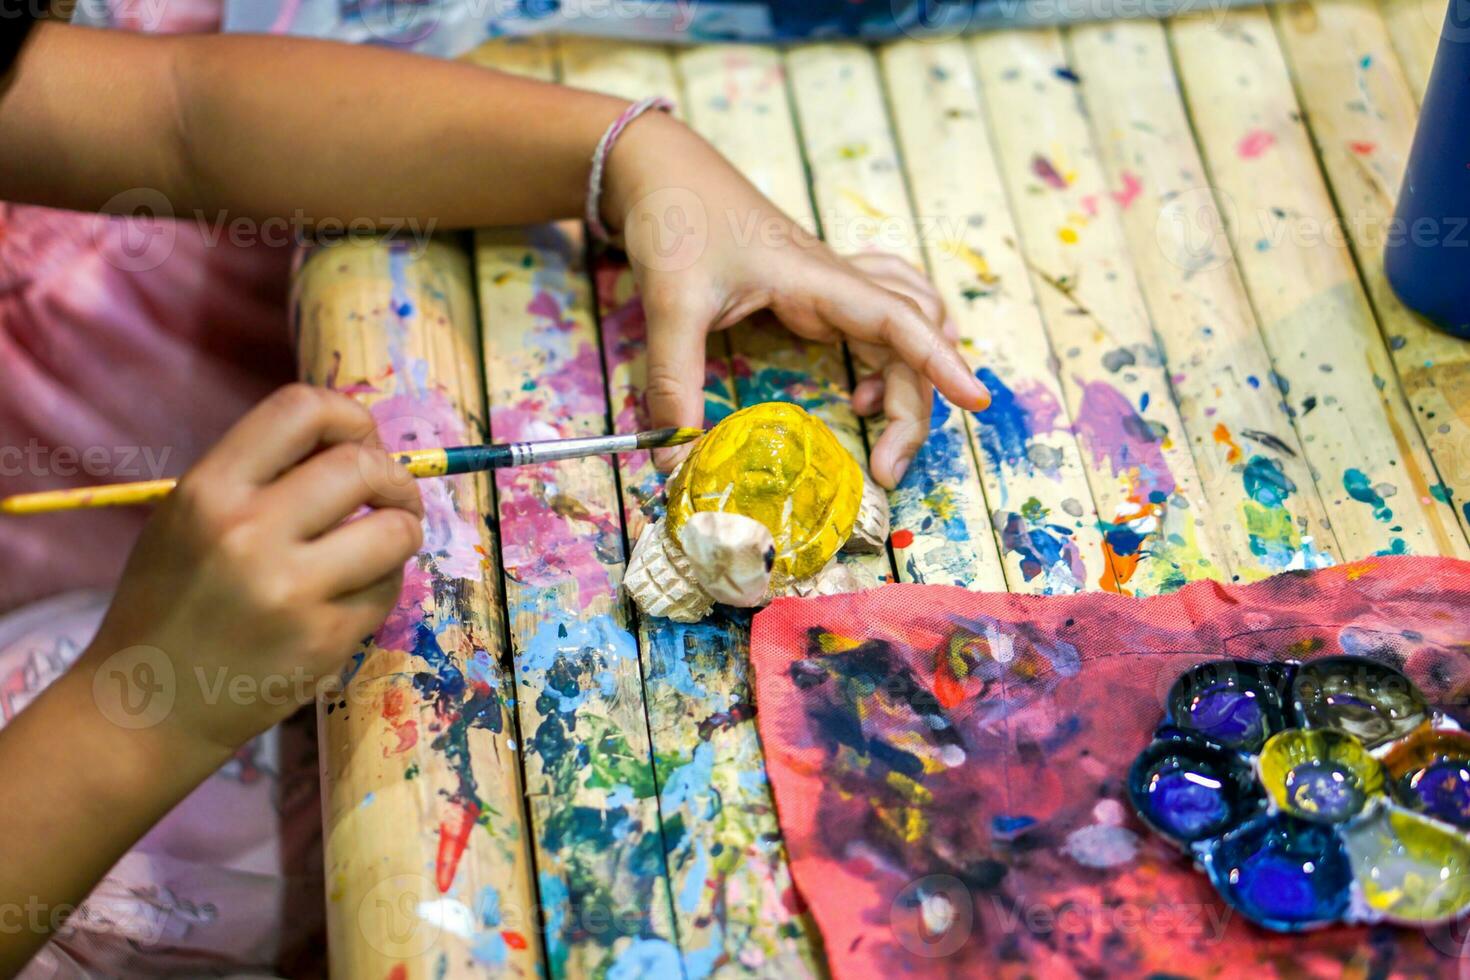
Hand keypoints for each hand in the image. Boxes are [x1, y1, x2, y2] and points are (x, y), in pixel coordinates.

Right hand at [83, 384, 423, 759]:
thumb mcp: (189, 518)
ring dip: (401, 530)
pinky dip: (382, 584)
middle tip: (389, 497)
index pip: (302, 409)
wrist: (144, 707)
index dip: (350, 417)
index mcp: (208, 490)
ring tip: (379, 544)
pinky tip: (351, 594)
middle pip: (363, 467)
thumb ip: (261, 475)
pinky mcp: (325, 641)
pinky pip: (387, 589)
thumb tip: (354, 441)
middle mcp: (248, 533)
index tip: (359, 443)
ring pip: (396, 530)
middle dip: (393, 478)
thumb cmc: (170, 603)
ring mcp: (291, 591)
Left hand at [603, 113, 989, 488]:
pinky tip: (866, 387)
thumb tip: (674, 456)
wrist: (662, 165)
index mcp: (817, 278)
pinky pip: (881, 319)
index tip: (975, 400)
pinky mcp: (815, 293)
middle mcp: (837, 281)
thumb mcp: (670, 304)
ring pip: (904, 329)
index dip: (941, 362)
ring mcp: (830, 285)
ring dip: (912, 379)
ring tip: (878, 426)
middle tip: (887, 470)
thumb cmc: (675, 216)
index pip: (901, 320)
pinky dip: (894, 354)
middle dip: (916, 405)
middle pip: (912, 339)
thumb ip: (674, 382)